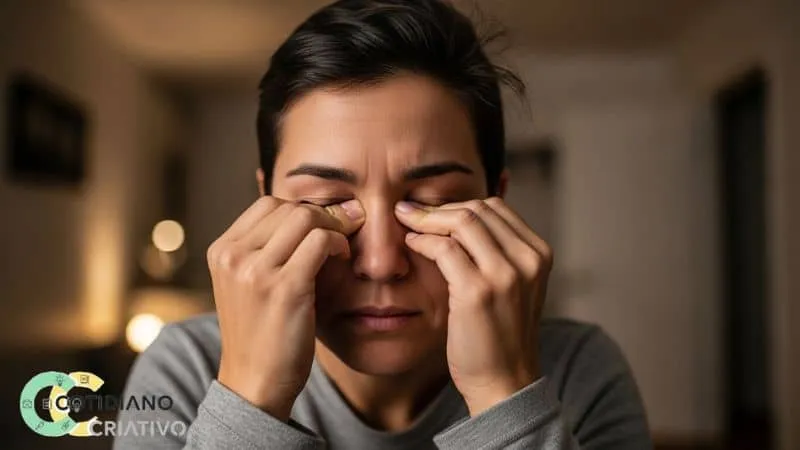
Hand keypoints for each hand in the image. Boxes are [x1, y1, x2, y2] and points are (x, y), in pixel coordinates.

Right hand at [208, 196, 364, 420]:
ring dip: (333, 226)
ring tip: (341, 245)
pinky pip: (321, 241)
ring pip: (306, 217)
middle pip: (288, 207)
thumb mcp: (250, 285)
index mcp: (221, 252)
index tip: (322, 226)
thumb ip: (267, 250)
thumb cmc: (262, 333)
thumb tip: (313, 212)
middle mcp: (233, 257)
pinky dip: (338, 242)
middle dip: (321, 215)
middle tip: (342, 230)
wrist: (254, 384)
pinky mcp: (285, 288)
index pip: (267, 205)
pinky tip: (343, 256)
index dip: (300, 210)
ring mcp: (256, 271)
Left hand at [395, 197, 552, 415]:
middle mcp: (528, 260)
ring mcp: (505, 275)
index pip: (496, 207)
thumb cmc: (500, 334)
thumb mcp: (512, 286)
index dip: (459, 204)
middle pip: (478, 209)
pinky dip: (422, 240)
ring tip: (406, 221)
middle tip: (410, 210)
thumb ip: (497, 252)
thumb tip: (457, 216)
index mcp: (539, 254)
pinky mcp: (477, 291)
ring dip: (427, 218)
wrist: (503, 382)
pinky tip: (410, 243)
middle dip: (439, 207)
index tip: (432, 209)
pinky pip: (444, 248)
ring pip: (462, 221)